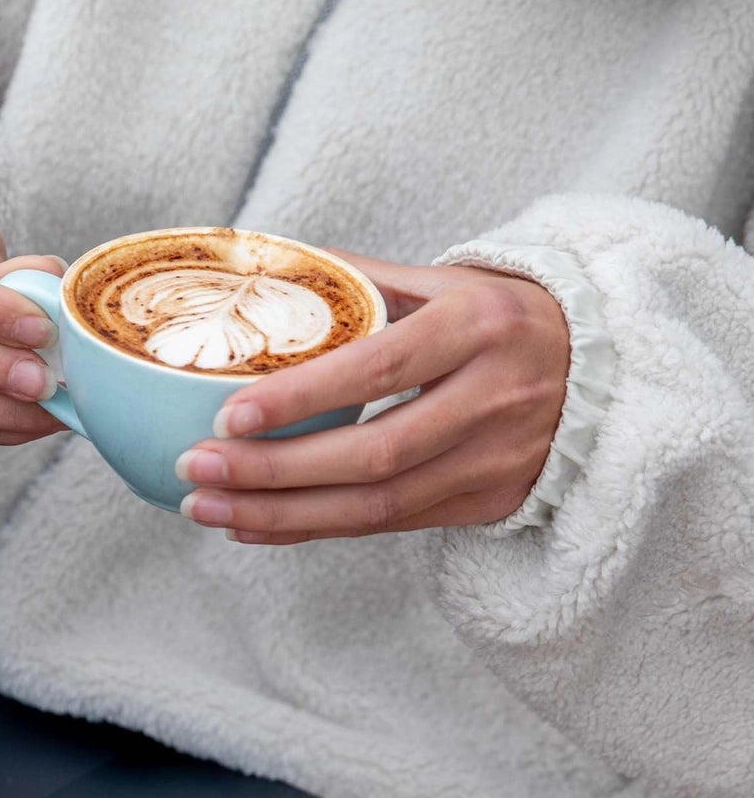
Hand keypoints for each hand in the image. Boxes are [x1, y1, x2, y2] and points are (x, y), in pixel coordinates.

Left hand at [175, 256, 570, 541]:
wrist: (603, 365)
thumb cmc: (496, 316)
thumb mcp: (443, 282)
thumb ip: (356, 280)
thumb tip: (255, 268)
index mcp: (477, 327)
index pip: (378, 370)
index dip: (301, 398)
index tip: (228, 413)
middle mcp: (492, 398)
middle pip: (371, 455)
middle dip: (272, 470)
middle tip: (194, 468)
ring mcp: (494, 460)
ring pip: (375, 507)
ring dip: (279, 514)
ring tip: (203, 507)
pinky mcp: (487, 503)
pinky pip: (386, 527)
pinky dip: (310, 530)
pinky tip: (250, 524)